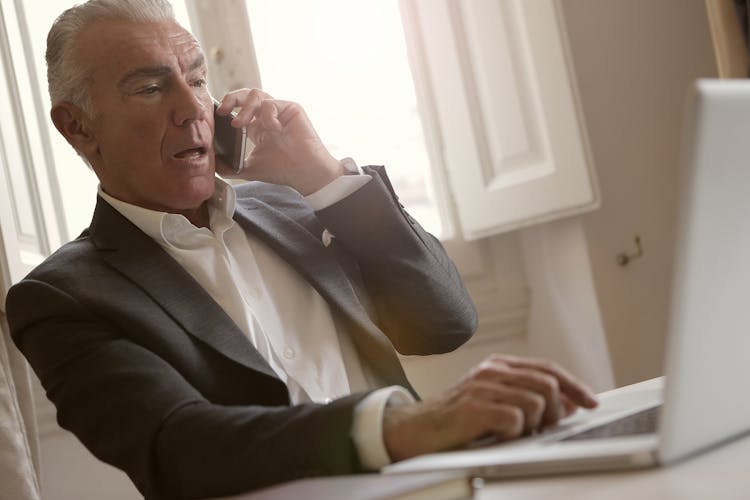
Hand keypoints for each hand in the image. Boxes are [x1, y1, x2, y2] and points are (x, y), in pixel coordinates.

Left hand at [214, 88, 344, 194]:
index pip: (238, 109)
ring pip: (256, 94)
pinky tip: (274, 131)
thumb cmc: (281, 170)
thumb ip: (229, 166)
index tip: (215, 116)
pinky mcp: (290, 108)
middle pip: (245, 95)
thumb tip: (210, 163)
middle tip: (222, 111)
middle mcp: (267, 116)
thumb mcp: (248, 168)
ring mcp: (279, 111)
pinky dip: (267, 116)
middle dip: (230, 99)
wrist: (304, 173)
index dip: (226, 107)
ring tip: (240, 124)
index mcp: (258, 127)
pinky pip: (270, 103)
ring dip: (244, 108)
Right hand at [383, 354, 597, 461]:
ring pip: (537, 402)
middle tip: (545, 430)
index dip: (574, 385)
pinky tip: (498, 436)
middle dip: (557, 412)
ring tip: (515, 435)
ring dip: (534, 425)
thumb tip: (566, 403)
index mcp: (497, 366)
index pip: (547, 368)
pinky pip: (516, 419)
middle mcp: (492, 371)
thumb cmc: (453, 422)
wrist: (412, 431)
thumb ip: (525, 398)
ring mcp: (482, 387)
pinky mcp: (474, 407)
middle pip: (548, 383)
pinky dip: (514, 433)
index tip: (591, 402)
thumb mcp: (492, 403)